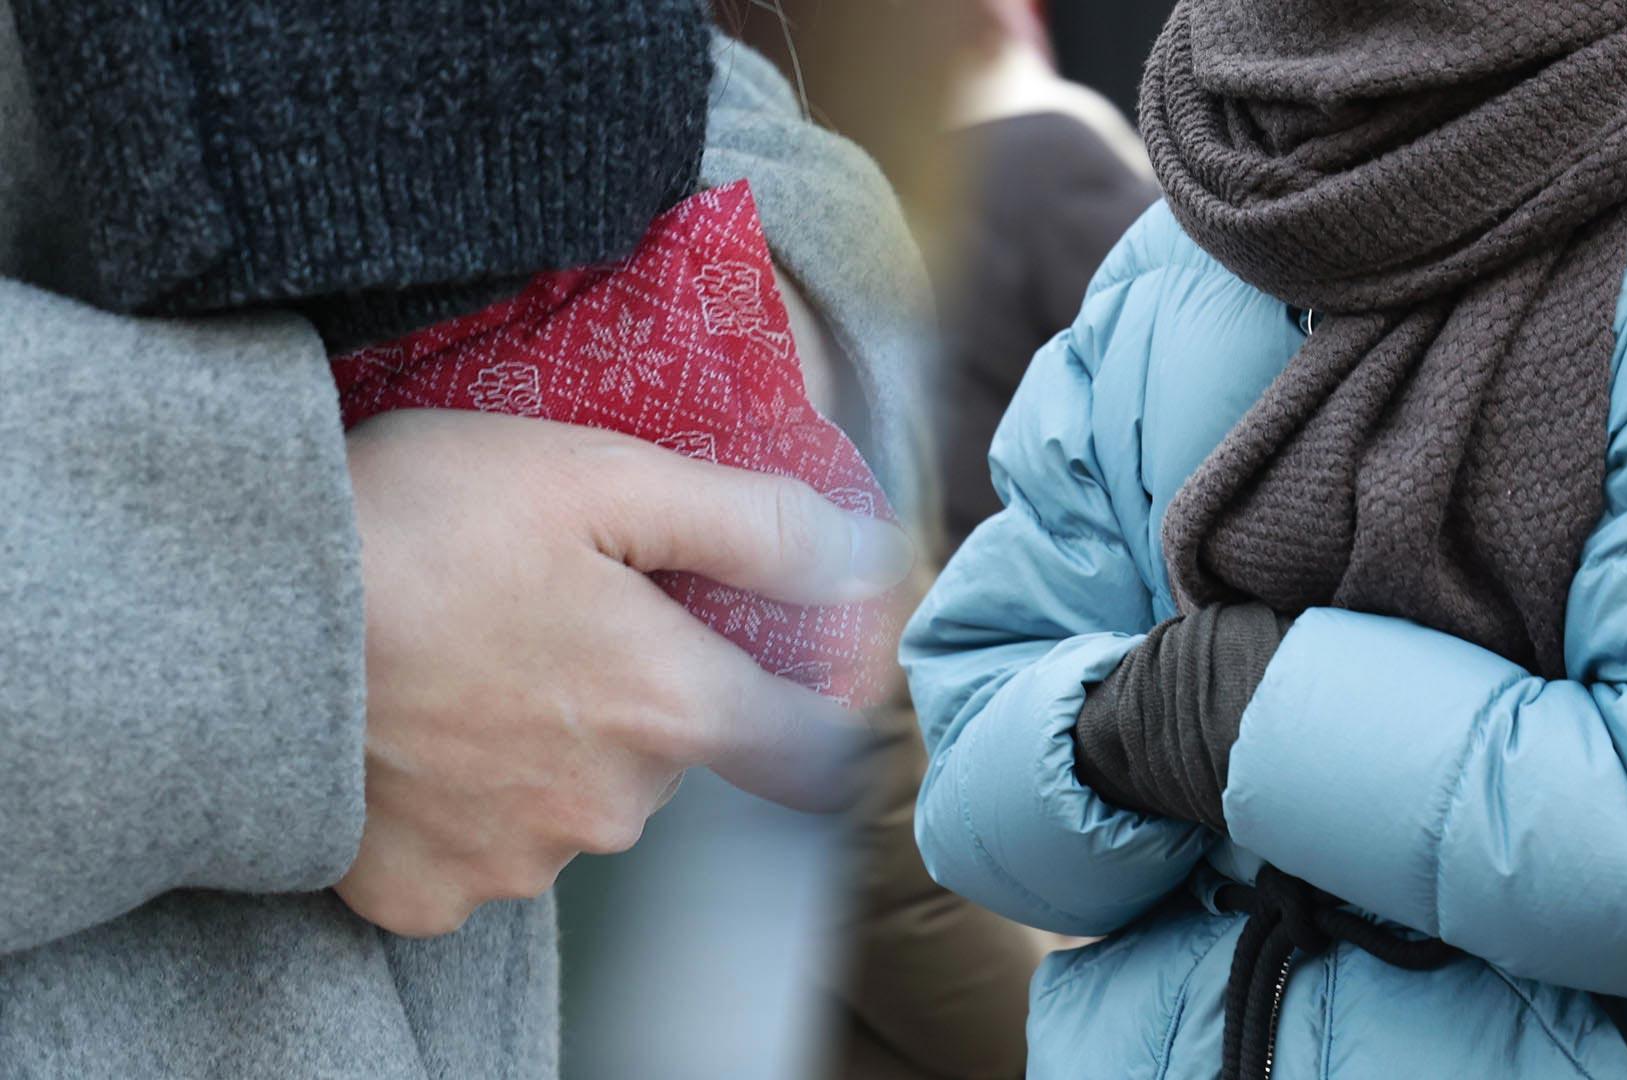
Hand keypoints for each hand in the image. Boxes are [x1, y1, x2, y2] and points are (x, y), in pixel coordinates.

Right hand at [334, 408, 912, 936]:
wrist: (231, 617)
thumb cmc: (418, 526)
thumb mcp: (599, 478)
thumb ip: (751, 525)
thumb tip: (864, 557)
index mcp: (670, 710)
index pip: (812, 752)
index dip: (816, 709)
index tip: (781, 669)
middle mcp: (612, 809)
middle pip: (669, 753)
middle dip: (633, 689)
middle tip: (546, 609)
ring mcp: (515, 864)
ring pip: (572, 798)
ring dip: (544, 741)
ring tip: (461, 658)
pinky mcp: (423, 895)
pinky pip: (478, 848)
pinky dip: (461, 798)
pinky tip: (412, 731)